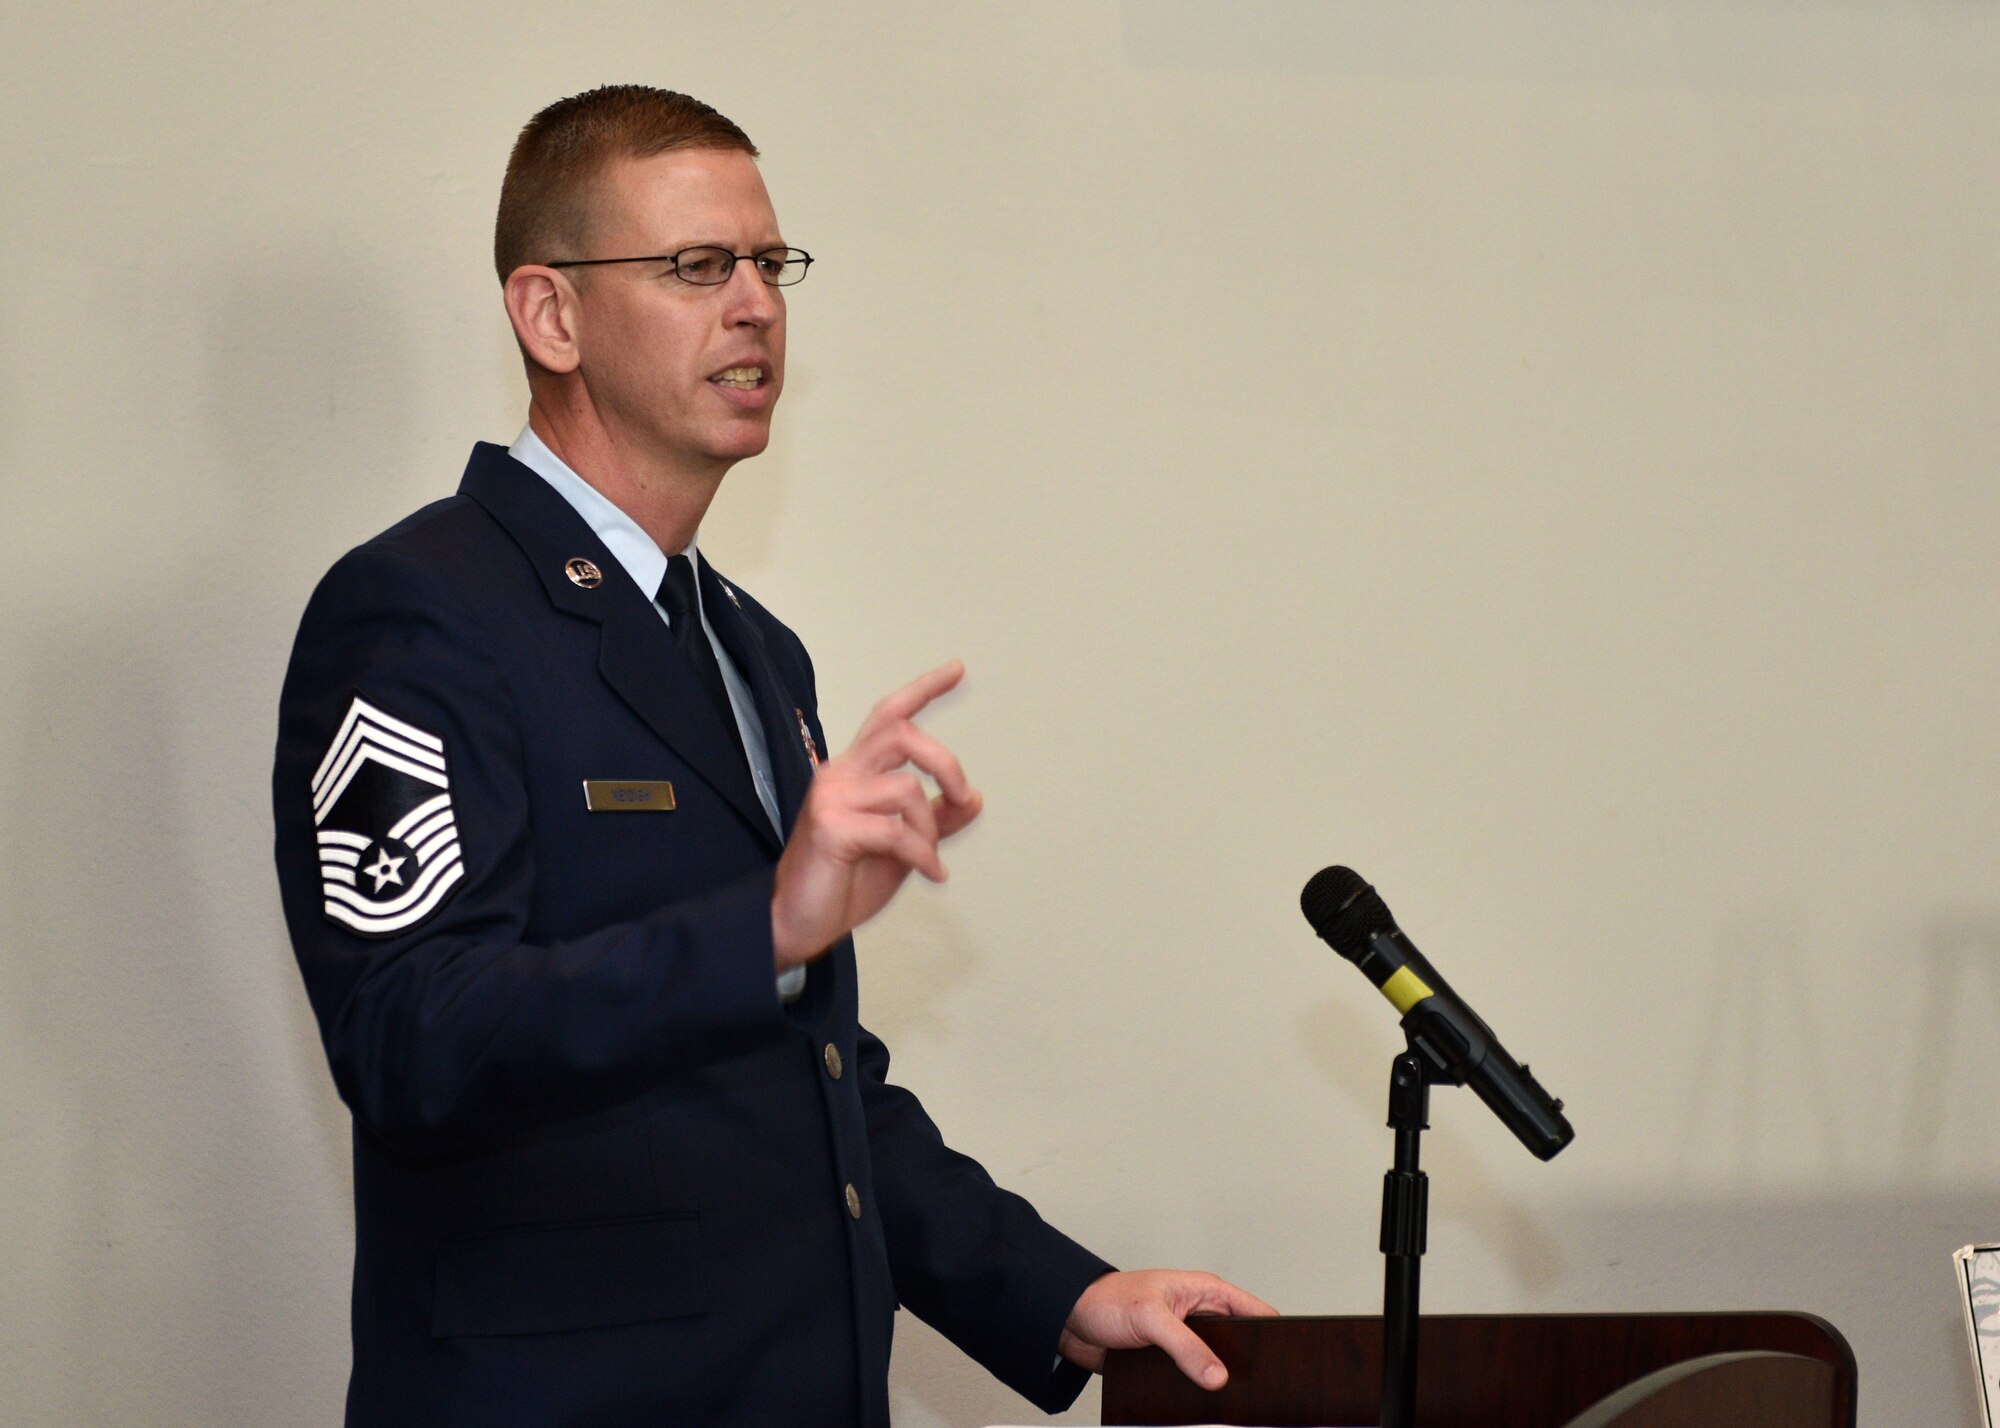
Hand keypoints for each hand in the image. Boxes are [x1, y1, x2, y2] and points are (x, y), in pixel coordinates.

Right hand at [770, 661, 981, 970]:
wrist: (796, 922)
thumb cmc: (841, 883)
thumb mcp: (900, 848)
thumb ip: (935, 820)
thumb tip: (974, 798)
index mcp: (854, 772)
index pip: (888, 716)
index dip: (924, 690)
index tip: (957, 669)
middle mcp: (838, 774)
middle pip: (902, 735)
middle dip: (946, 762)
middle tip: (963, 796)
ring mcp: (830, 797)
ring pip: (907, 789)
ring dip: (931, 830)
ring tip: (929, 860)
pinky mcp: (830, 826)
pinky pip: (897, 833)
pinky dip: (924, 856)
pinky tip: (933, 875)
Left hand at [1058, 1269, 1276, 1387]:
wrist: (1070, 1321)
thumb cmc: (1107, 1300)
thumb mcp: (1151, 1318)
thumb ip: (1185, 1346)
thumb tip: (1218, 1377)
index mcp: (1205, 1292)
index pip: (1255, 1312)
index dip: (1273, 1335)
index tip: (1284, 1361)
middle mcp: (1201, 1315)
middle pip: (1240, 1344)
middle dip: (1248, 1365)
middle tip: (1259, 1392)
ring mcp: (1186, 1340)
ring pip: (1217, 1365)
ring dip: (1220, 1382)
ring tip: (1231, 1404)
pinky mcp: (1170, 1361)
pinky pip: (1194, 1380)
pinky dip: (1198, 1392)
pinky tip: (1201, 1406)